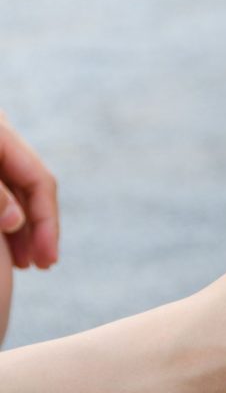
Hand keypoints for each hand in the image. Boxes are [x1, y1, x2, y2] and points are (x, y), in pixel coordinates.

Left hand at [0, 112, 58, 268]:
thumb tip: (15, 221)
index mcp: (4, 136)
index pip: (40, 182)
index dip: (46, 222)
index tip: (47, 259)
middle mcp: (5, 142)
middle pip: (33, 187)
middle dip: (39, 227)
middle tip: (44, 264)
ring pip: (17, 192)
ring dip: (23, 227)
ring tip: (27, 261)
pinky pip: (2, 194)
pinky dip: (6, 217)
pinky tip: (9, 241)